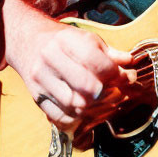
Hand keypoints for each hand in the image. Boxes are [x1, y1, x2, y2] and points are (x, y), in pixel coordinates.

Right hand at [4, 2, 136, 139]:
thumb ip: (109, 52)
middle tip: (117, 92)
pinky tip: (87, 110)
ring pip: (74, 105)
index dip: (115, 73)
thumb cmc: (62, 40)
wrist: (27, 41)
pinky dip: (78, 118)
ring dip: (95, 108)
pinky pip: (61, 117)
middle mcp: (50, 59)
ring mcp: (41, 80)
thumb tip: (130, 64)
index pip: (95, 62)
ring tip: (105, 102)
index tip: (126, 77)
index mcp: (66, 40)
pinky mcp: (37, 97)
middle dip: (106, 93)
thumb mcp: (86, 38)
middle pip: (86, 87)